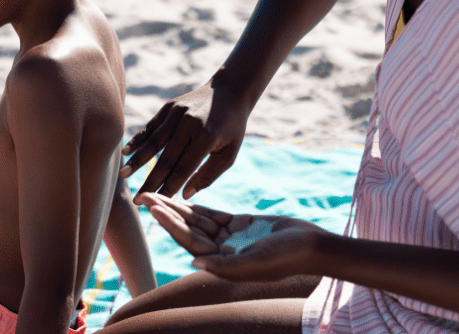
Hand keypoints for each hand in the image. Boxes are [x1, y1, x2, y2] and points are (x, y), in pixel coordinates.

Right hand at [120, 82, 247, 197]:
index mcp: (207, 136)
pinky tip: (125, 152)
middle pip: (166, 158)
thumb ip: (208, 175)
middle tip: (137, 200)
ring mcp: (177, 113)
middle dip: (150, 181)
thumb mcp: (229, 153)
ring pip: (153, 142)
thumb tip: (185, 195)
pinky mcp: (169, 107)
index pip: (184, 167)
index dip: (170, 186)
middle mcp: (189, 123)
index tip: (158, 202)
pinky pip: (150, 127)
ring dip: (137, 160)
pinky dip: (137, 140)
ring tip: (124, 175)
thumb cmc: (231, 129)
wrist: (229, 91)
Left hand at [140, 192, 327, 281]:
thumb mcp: (258, 262)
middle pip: (187, 229)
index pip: (190, 241)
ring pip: (197, 220)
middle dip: (166, 212)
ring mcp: (229, 238)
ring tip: (156, 192)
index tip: (153, 207)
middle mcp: (221, 252)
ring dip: (177, 206)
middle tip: (144, 195)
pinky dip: (196, 206)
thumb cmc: (288, 256)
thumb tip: (194, 263)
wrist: (314, 246)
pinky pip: (212, 214)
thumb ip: (227, 266)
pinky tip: (180, 195)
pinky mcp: (239, 225)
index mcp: (222, 263)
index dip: (171, 224)